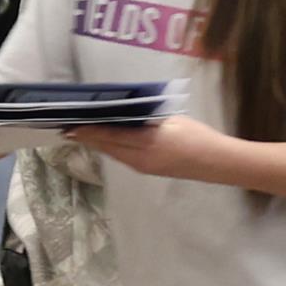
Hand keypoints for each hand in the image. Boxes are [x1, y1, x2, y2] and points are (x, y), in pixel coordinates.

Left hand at [68, 116, 223, 179]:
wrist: (216, 162)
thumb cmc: (198, 136)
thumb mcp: (171, 121)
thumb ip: (146, 118)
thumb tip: (123, 114)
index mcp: (146, 143)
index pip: (110, 136)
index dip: (89, 131)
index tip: (71, 126)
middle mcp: (140, 159)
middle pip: (108, 148)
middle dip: (88, 138)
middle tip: (69, 129)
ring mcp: (144, 167)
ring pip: (114, 154)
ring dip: (98, 144)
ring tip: (83, 133)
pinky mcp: (149, 170)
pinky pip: (123, 158)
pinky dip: (111, 148)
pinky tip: (106, 142)